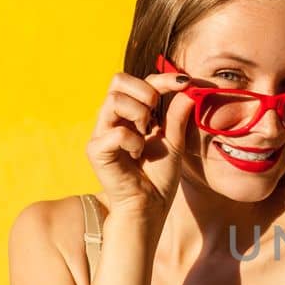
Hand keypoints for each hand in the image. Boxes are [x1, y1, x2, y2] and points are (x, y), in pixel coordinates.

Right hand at [85, 70, 195, 222]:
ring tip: (146, 135)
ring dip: (138, 114)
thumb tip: (189, 88)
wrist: (149, 207)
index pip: (140, 81)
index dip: (162, 78)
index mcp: (130, 114)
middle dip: (145, 92)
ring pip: (113, 100)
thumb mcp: (174, 141)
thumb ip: (178, 115)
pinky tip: (136, 155)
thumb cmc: (158, 177)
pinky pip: (116, 133)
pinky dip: (133, 142)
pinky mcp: (96, 150)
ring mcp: (101, 133)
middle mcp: (112, 119)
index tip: (185, 82)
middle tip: (156, 115)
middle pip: (118, 80)